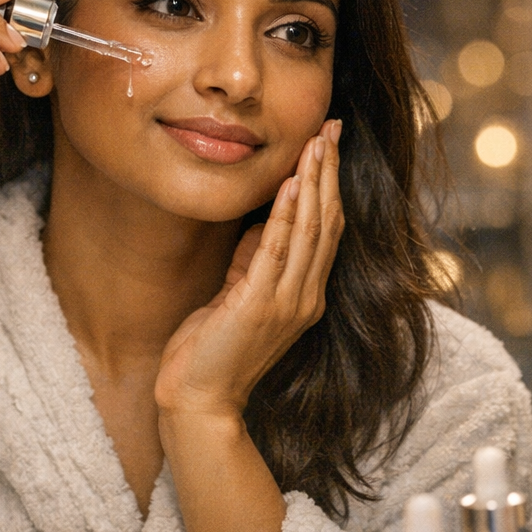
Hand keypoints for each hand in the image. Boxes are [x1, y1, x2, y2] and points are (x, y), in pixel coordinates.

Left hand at [154, 119, 344, 422]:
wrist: (199, 402)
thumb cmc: (211, 352)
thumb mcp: (237, 295)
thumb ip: (255, 260)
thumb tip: (265, 220)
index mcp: (305, 296)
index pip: (327, 230)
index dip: (331, 186)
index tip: (330, 145)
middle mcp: (306, 298)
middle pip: (328, 223)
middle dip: (329, 172)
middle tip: (332, 129)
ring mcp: (287, 303)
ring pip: (310, 231)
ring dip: (313, 183)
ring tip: (316, 144)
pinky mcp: (260, 306)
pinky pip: (278, 251)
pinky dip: (286, 215)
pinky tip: (290, 185)